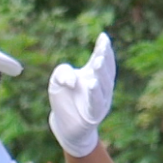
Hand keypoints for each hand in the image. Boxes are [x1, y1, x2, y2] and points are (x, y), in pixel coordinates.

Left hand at [47, 32, 115, 157]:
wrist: (64, 125)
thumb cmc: (63, 99)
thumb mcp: (57, 80)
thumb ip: (62, 72)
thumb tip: (73, 81)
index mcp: (94, 74)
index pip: (102, 59)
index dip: (103, 48)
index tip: (103, 37)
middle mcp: (101, 86)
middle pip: (106, 71)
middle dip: (104, 59)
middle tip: (101, 50)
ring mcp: (100, 100)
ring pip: (104, 86)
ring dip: (101, 73)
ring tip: (97, 62)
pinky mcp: (94, 114)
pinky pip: (96, 103)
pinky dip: (95, 93)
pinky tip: (92, 84)